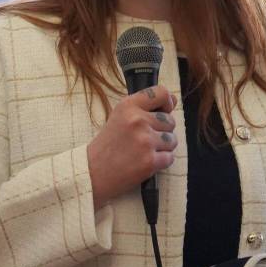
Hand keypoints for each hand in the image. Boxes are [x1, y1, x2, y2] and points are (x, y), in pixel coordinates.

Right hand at [87, 85, 177, 209]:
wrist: (92, 172)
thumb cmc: (107, 145)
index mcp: (128, 106)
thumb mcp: (119, 117)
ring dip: (163, 147)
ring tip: (144, 151)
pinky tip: (145, 162)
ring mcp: (145, 141)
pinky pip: (169, 157)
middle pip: (170, 121)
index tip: (163, 111)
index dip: (167, 102)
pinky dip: (161, 162)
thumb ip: (144, 108)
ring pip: (172, 140)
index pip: (161, 93)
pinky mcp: (150, 161)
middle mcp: (137, 120)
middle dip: (162, 131)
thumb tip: (173, 100)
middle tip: (143, 139)